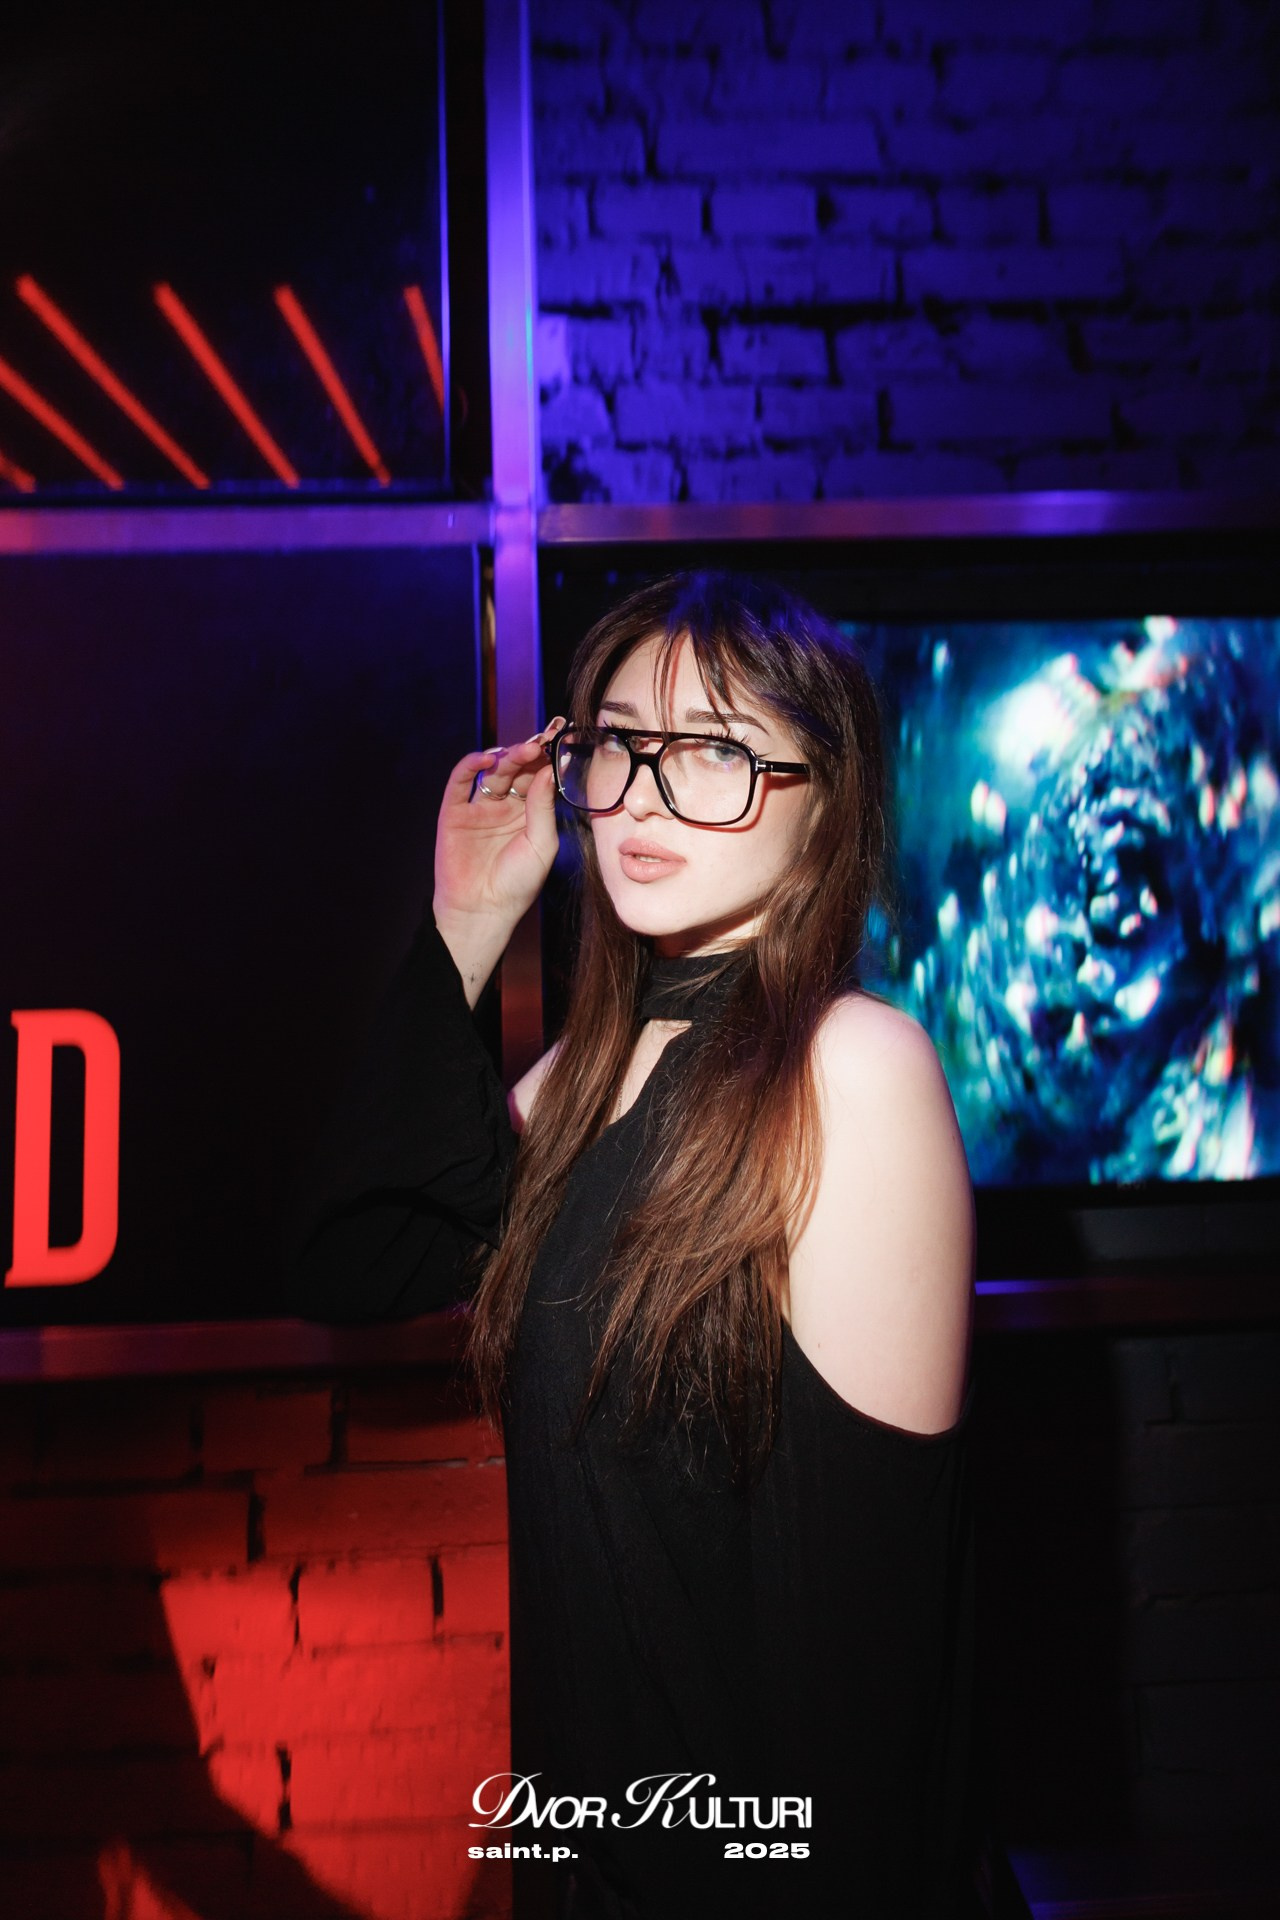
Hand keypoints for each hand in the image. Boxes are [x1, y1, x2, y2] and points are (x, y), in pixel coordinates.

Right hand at [433, 719, 565, 1001]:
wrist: (483, 911)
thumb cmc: (518, 885)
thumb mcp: (542, 845)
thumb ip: (543, 807)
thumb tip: (548, 770)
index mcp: (529, 815)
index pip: (538, 777)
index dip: (547, 759)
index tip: (560, 740)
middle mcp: (505, 807)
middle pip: (517, 769)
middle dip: (530, 751)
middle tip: (544, 738)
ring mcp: (478, 808)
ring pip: (493, 771)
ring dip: (508, 756)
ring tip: (525, 749)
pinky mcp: (454, 812)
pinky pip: (461, 781)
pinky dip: (472, 765)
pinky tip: (488, 758)